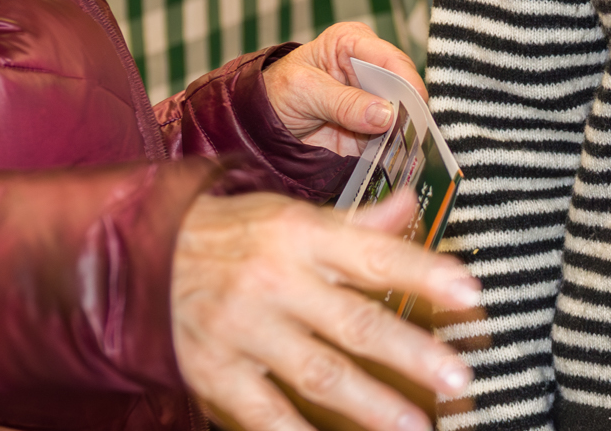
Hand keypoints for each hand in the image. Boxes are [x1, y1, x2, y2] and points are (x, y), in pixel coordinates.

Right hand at [172, 189, 478, 430]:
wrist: (139, 257)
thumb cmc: (232, 236)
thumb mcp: (293, 215)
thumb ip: (357, 224)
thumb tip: (414, 203)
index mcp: (300, 235)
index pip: (374, 255)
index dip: (424, 273)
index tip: (471, 292)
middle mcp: (275, 282)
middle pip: (354, 322)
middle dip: (411, 352)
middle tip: (458, 375)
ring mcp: (243, 331)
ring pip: (319, 373)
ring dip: (373, 404)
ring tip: (416, 427)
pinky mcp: (215, 372)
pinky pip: (264, 412)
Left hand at [263, 22, 424, 155]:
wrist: (261, 126)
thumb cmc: (277, 92)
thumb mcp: (305, 90)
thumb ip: (344, 102)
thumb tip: (384, 115)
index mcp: (352, 43)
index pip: (389, 57)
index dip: (405, 79)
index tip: (413, 103)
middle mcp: (369, 68)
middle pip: (403, 86)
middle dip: (406, 107)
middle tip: (408, 129)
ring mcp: (373, 100)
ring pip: (402, 114)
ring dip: (403, 130)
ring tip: (402, 144)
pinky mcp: (372, 128)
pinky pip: (391, 138)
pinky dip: (394, 147)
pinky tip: (395, 154)